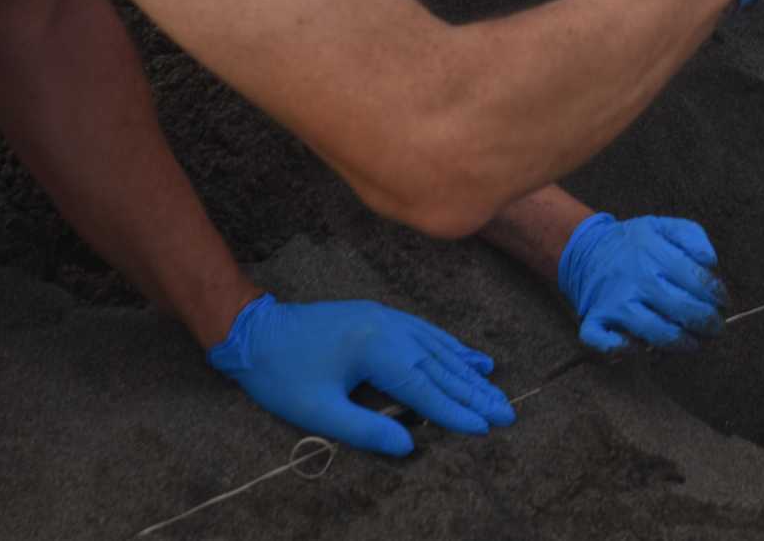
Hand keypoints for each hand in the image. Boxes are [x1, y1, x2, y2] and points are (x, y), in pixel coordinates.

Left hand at [208, 294, 514, 454]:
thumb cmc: (282, 375)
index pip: (423, 387)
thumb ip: (365, 430)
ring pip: (439, 347)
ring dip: (469, 371)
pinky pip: (427, 333)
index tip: (484, 428)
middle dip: (474, 392)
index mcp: (375, 348)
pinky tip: (471, 357)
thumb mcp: (317, 411)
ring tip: (496, 390)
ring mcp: (388, 318)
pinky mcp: (382, 317)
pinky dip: (453, 347)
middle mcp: (389, 327)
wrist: (256, 331)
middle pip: (440, 365)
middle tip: (506, 413)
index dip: (454, 411)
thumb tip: (408, 446)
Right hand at [558, 213, 725, 351]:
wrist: (587, 250)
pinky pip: (610, 345)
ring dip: (682, 343)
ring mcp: (615, 302)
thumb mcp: (664, 226)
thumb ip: (693, 237)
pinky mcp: (596, 320)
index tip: (723, 302)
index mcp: (654, 253)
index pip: (697, 280)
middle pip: (683, 309)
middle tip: (715, 328)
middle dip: (708, 323)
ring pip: (655, 332)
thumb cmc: (634, 244)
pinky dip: (628, 351)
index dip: (717, 295)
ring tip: (694, 343)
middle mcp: (636, 278)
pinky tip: (644, 349)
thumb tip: (712, 263)